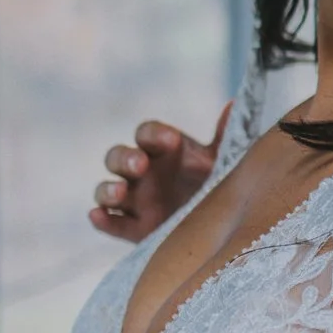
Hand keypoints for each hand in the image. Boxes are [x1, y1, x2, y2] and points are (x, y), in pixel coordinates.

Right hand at [88, 104, 225, 241]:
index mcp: (164, 150)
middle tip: (139, 165)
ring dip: (108, 189)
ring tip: (120, 192)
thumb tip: (234, 104)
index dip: (154, 134)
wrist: (223, 222)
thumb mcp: (224, 159)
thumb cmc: (218, 181)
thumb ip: (226, 135)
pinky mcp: (134, 228)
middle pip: (118, 157)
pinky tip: (97, 216)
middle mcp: (144, 172)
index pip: (148, 133)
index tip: (171, 139)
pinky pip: (111, 223)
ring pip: (107, 190)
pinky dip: (101, 219)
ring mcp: (136, 200)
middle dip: (124, 158)